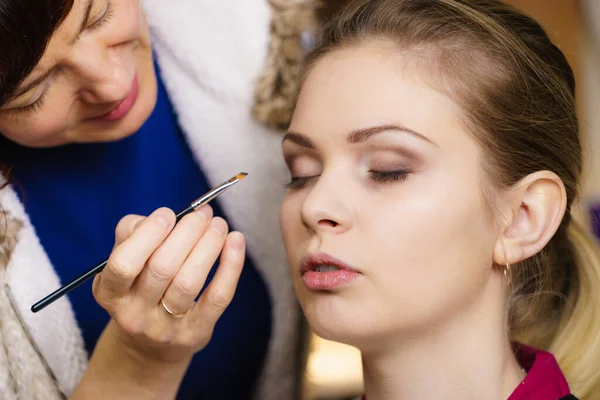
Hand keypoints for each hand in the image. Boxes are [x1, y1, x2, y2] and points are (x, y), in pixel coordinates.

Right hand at [92, 206, 244, 363]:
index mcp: (108, 292)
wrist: (149, 347)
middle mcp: (133, 314)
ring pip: (189, 281)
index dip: (149, 234)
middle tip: (202, 214)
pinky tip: (236, 240)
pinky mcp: (196, 332)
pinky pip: (217, 296)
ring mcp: (165, 327)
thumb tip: (165, 217)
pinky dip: (230, 265)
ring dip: (209, 244)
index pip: (124, 263)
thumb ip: (133, 233)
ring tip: (219, 224)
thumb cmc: (139, 288)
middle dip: (187, 232)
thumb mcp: (123, 263)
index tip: (169, 214)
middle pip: (161, 268)